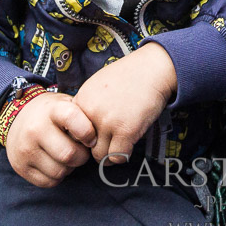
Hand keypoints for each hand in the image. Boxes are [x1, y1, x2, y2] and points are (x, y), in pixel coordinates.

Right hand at [5, 92, 95, 187]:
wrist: (18, 117)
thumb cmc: (53, 113)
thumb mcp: (67, 105)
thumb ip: (84, 117)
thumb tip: (101, 138)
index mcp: (52, 110)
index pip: (72, 118)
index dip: (88, 132)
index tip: (92, 139)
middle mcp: (36, 129)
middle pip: (69, 154)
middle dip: (82, 157)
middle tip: (82, 151)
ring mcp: (26, 149)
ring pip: (59, 171)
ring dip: (70, 168)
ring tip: (68, 157)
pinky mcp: (21, 167)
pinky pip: (48, 182)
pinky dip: (57, 177)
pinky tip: (56, 164)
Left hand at [73, 42, 177, 164]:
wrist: (152, 68)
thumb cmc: (129, 76)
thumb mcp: (98, 85)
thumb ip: (87, 106)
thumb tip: (83, 132)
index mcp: (81, 100)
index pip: (72, 133)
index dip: (85, 137)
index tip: (97, 135)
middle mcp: (90, 112)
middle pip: (84, 147)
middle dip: (97, 147)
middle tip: (110, 140)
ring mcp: (107, 122)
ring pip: (100, 155)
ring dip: (110, 153)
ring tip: (120, 143)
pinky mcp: (125, 130)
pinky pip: (117, 157)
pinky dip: (123, 155)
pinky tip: (129, 144)